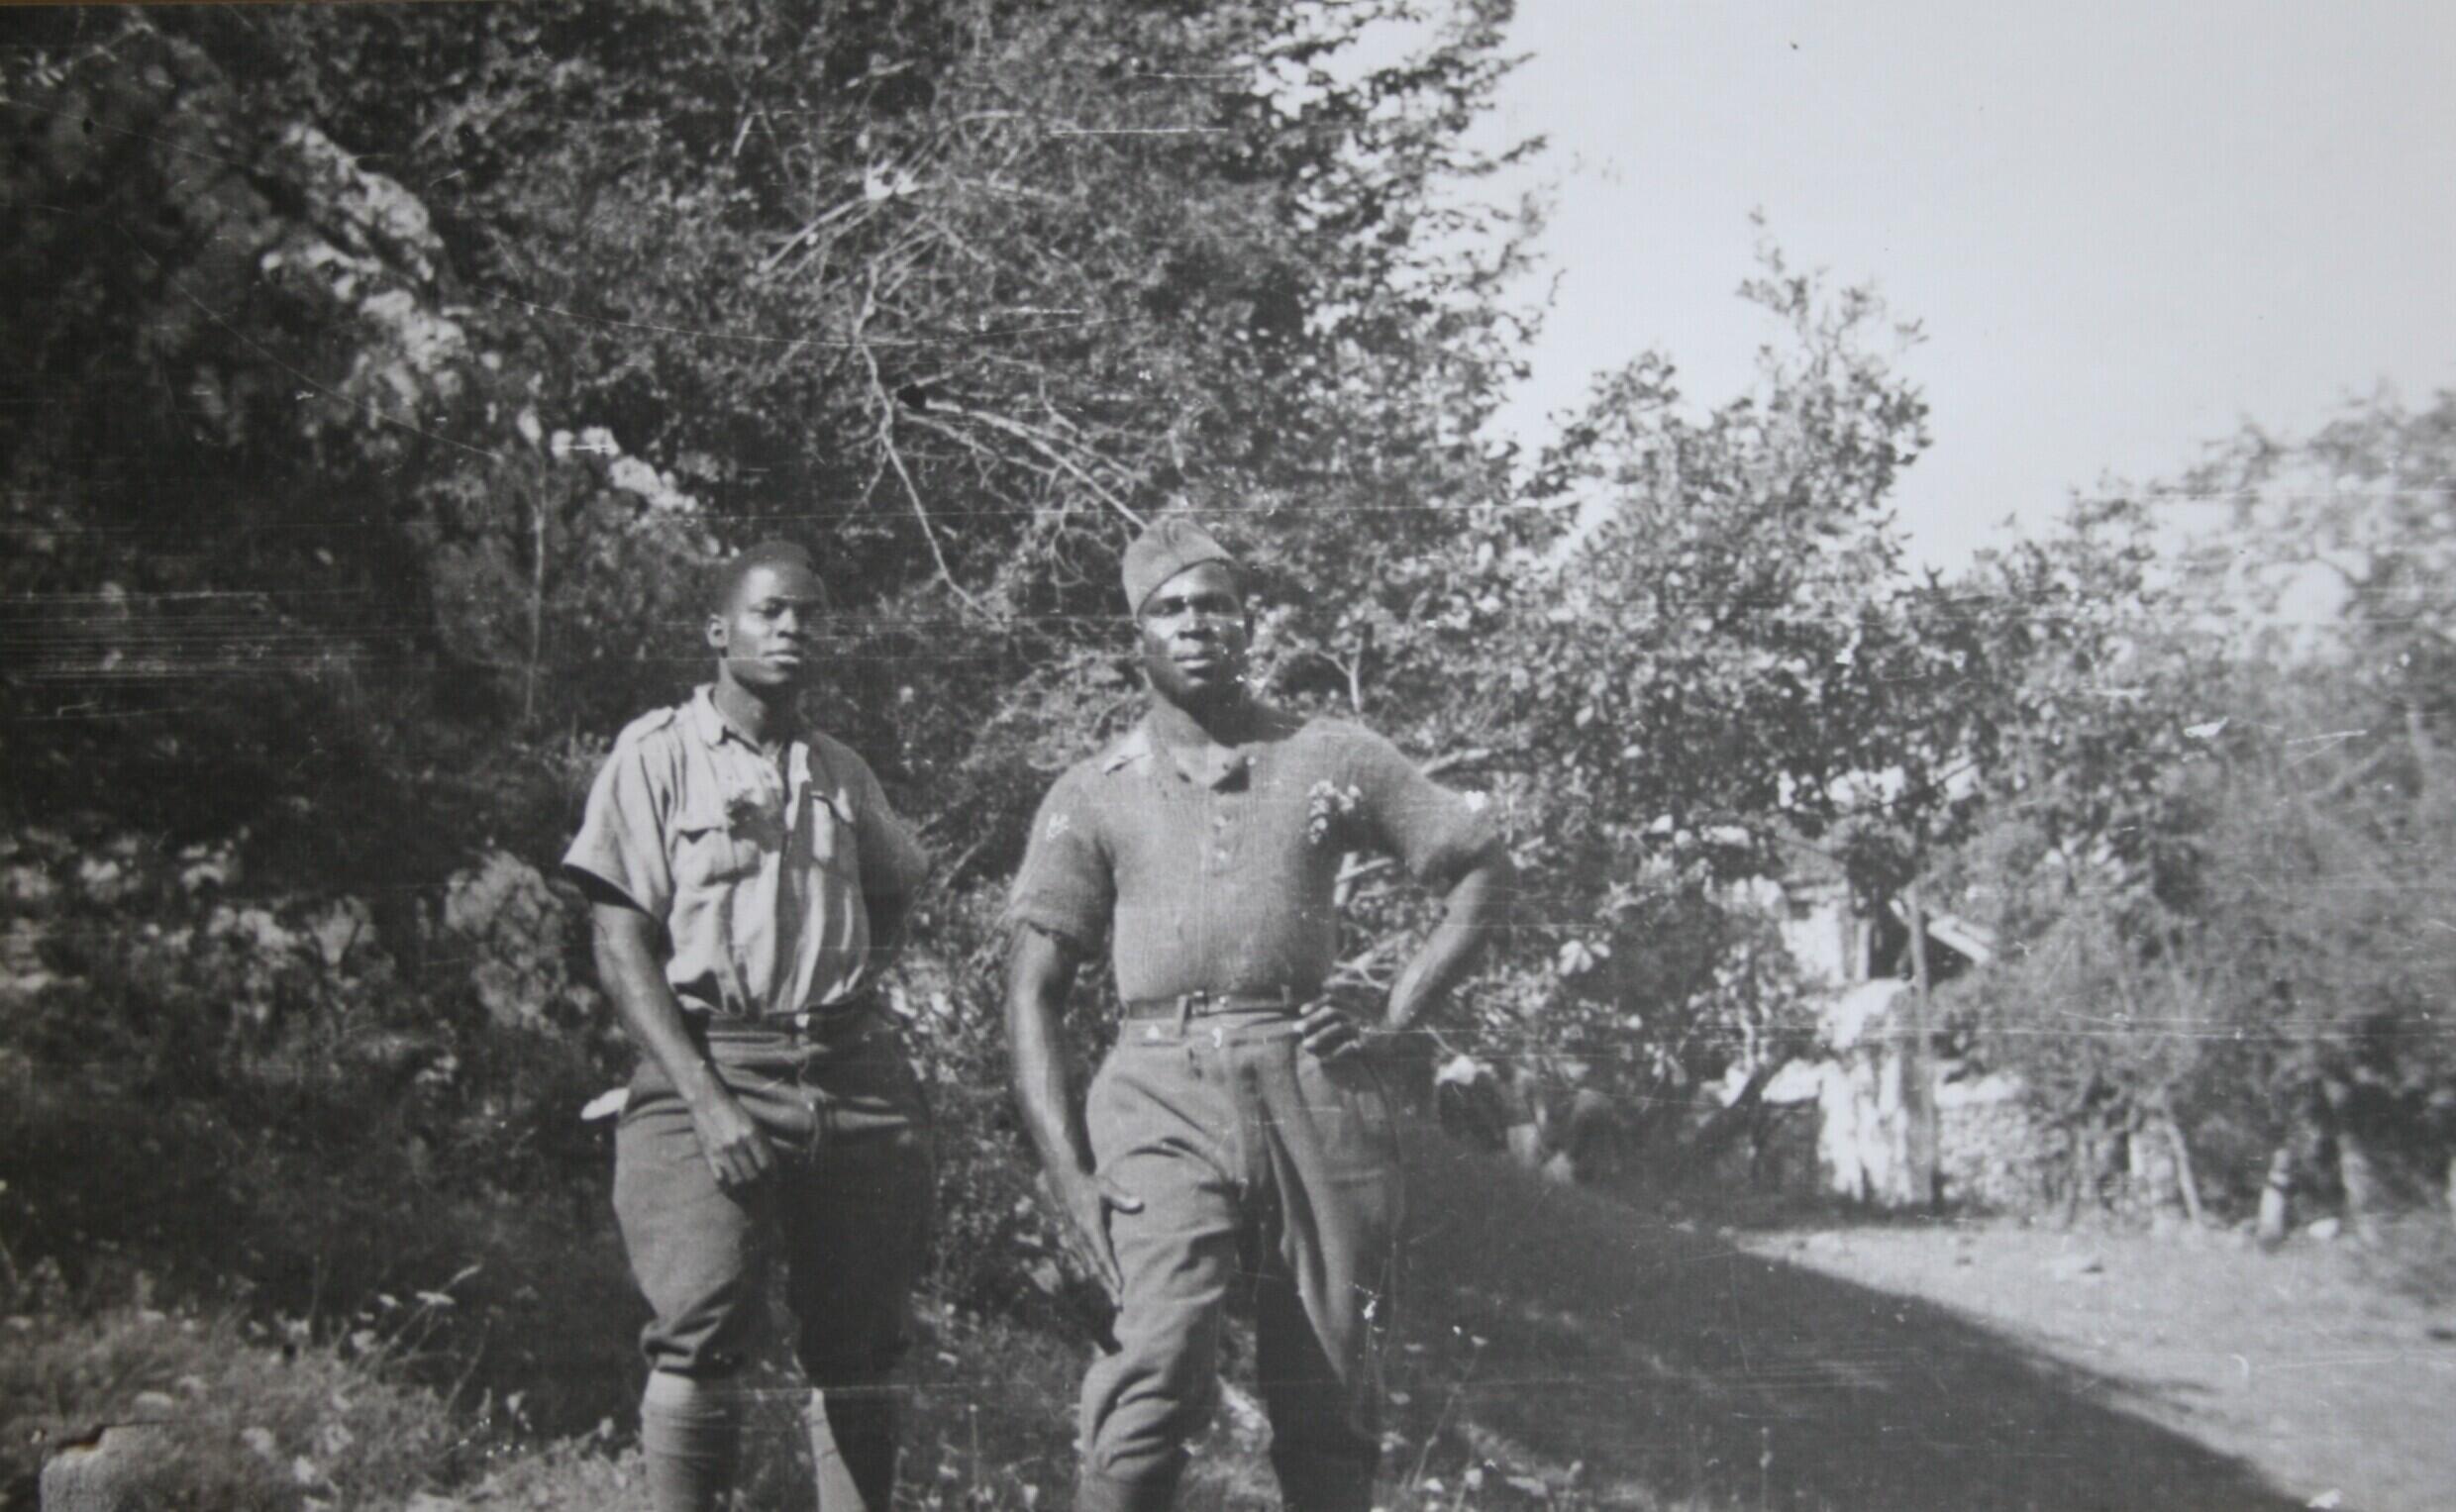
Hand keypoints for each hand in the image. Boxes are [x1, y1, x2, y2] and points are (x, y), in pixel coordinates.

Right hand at [686, 1082, 776, 1190]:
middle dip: (762, 1190)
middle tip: (767, 1196)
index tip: (776, 1183)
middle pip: (754, 1176)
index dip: (773, 1178)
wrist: (707, 1102)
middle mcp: (737, 1144)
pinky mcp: (709, 1156)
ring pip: (738, 1182)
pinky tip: (736, 1193)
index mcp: (752, 1134)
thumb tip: (771, 1168)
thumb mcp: (753, 1123)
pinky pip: (720, 1180)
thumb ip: (762, 1144)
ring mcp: (722, 1151)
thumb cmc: (734, 1112)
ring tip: (753, 1199)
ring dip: (747, 1194)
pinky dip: (729, 1190)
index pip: (767, 1165)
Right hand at [1045, 1166, 1141, 1303]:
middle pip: (1095, 1268)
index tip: (1119, 1287)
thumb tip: (1139, 1203)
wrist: (1064, 1183)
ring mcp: (1075, 1242)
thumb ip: (1121, 1196)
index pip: (1101, 1254)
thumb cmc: (1089, 1185)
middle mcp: (1080, 1238)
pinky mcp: (1073, 1243)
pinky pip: (1084, 1264)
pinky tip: (1101, 1287)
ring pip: (1088, 1269)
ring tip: (1113, 1302)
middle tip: (1120, 1305)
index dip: (1110, 1272)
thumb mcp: (1105, 1186)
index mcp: (1089, 1227)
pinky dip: (1093, 1277)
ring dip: (1100, 1286)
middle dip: (1107, 1287)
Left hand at [1297, 1001, 1372, 1061]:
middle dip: (1312, 1020)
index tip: (1301, 1011)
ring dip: (1319, 1037)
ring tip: (1305, 1046)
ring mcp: (1363, 1028)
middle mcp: (1358, 1014)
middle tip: (1297, 1029)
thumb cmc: (1373, 1033)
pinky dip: (1334, 1053)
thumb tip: (1314, 1021)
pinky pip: (1348, 1047)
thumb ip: (1342, 1017)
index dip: (1315, 1003)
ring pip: (1337, 1028)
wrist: (1398, 1043)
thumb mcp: (1359, 1019)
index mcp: (1355, 1007)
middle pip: (1332, 1012)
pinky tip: (1323, 1060)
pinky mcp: (1368, 1043)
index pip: (1332, 999)